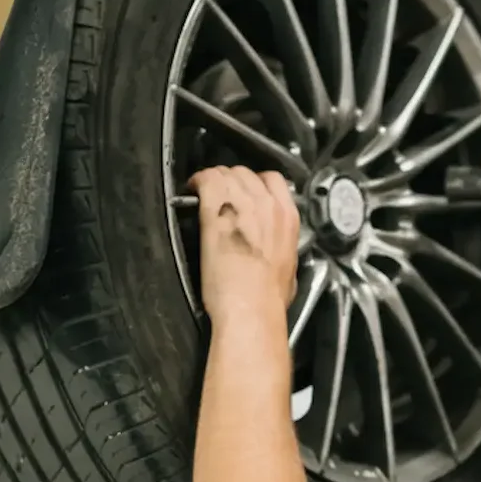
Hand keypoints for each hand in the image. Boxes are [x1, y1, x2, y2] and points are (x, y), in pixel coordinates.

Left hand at [190, 166, 300, 327]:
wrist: (251, 308)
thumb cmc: (267, 298)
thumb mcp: (289, 267)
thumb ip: (281, 246)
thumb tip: (274, 247)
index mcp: (287, 218)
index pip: (272, 180)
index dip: (254, 183)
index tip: (244, 191)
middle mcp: (267, 205)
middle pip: (245, 173)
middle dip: (231, 180)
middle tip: (221, 194)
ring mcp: (241, 205)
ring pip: (225, 172)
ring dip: (214, 180)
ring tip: (204, 192)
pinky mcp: (216, 211)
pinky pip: (206, 180)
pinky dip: (197, 182)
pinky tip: (191, 190)